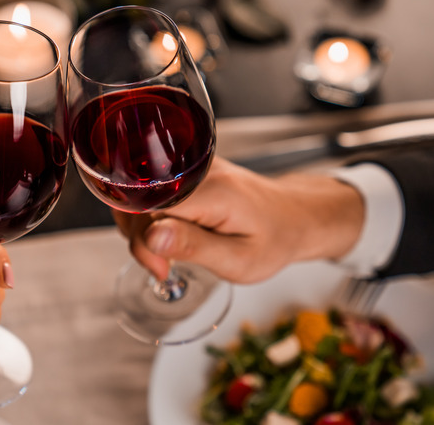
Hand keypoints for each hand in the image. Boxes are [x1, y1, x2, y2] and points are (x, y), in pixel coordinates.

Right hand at [113, 157, 364, 283]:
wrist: (294, 216)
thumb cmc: (273, 240)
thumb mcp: (238, 259)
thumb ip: (193, 247)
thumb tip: (150, 237)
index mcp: (213, 191)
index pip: (150, 206)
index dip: (143, 240)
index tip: (161, 268)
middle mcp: (199, 170)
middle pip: (139, 198)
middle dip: (139, 237)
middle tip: (164, 267)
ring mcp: (192, 166)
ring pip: (141, 194)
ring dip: (141, 228)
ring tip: (167, 253)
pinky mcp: (188, 170)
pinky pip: (153, 191)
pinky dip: (151, 216)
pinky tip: (168, 236)